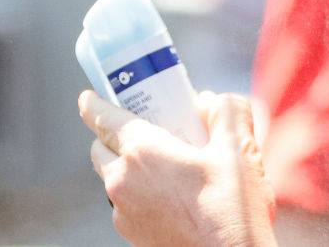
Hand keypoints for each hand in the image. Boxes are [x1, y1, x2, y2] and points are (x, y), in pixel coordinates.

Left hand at [79, 90, 276, 246]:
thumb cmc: (232, 207)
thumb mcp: (240, 147)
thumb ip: (226, 110)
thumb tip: (210, 103)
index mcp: (143, 153)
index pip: (104, 118)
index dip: (94, 103)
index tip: (88, 96)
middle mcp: (123, 181)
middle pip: (101, 148)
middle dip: (113, 134)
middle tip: (144, 125)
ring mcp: (124, 212)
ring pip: (114, 177)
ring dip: (129, 165)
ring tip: (169, 162)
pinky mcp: (133, 234)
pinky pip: (127, 202)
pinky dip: (141, 190)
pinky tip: (176, 194)